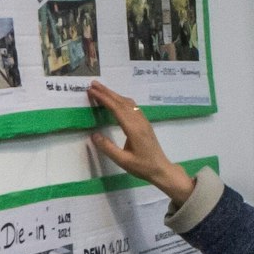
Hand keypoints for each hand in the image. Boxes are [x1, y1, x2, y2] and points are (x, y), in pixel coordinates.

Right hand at [87, 82, 194, 206]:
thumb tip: (94, 135)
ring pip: (129, 103)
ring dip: (115, 95)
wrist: (161, 169)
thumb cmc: (142, 167)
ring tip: (101, 90)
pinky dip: (122, 101)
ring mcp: (144, 122)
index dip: (104, 99)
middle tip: (93, 84)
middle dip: (107, 92)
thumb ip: (108, 148)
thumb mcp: (123, 161)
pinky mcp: (145, 124)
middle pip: (122, 102)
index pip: (117, 109)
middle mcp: (139, 122)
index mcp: (134, 129)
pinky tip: (117, 101)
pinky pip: (133, 107)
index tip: (92, 91)